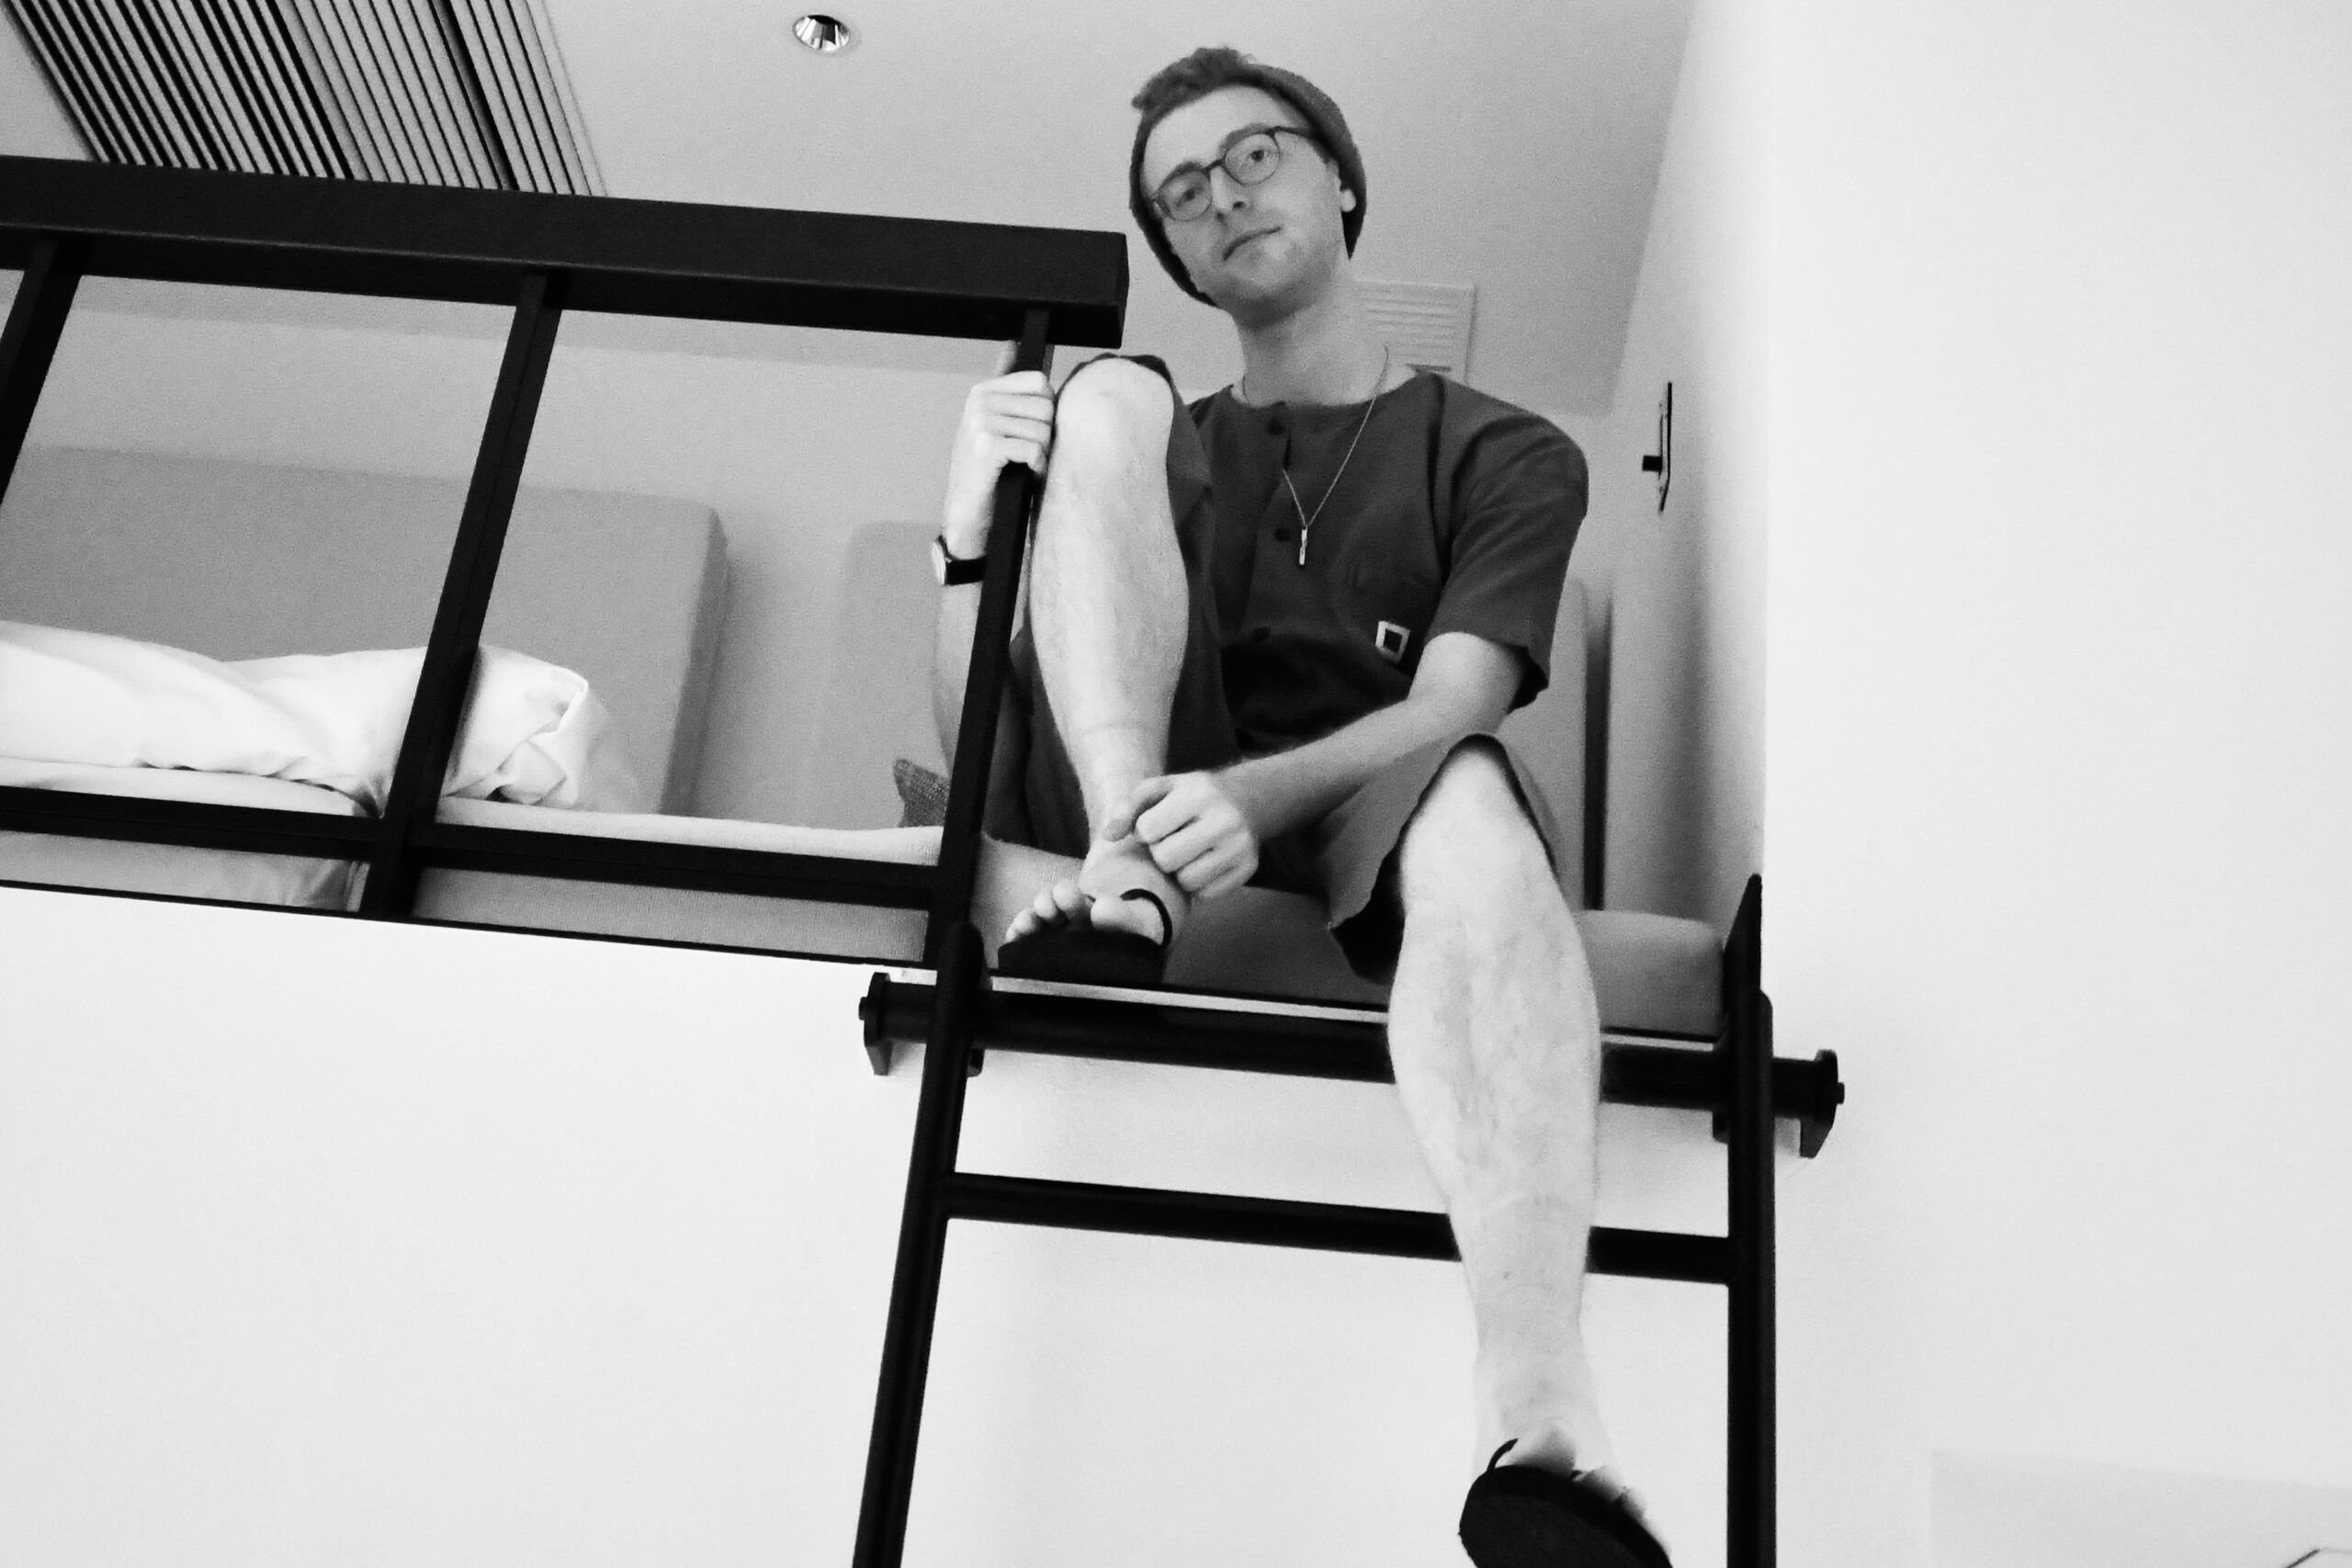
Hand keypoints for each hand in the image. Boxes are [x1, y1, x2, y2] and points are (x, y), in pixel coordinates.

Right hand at [942, 344, 1053, 555]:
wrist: (967, 514)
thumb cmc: (988, 472)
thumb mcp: (994, 424)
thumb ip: (1006, 389)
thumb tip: (1011, 343)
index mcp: (983, 391)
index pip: (1040, 382)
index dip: (1047, 410)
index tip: (1032, 430)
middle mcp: (979, 403)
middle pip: (1046, 406)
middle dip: (1046, 435)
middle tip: (1028, 454)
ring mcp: (981, 423)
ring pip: (1043, 430)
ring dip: (1041, 454)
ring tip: (1024, 465)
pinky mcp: (987, 447)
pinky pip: (1034, 449)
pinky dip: (1036, 466)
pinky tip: (1024, 473)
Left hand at [1105, 770, 1260, 899]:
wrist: (1247, 799)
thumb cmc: (1191, 796)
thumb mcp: (1160, 789)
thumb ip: (1128, 808)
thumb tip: (1108, 837)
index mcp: (1199, 793)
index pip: (1148, 830)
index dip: (1145, 831)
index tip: (1157, 824)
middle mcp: (1225, 820)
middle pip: (1166, 859)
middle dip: (1162, 853)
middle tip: (1173, 840)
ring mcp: (1240, 847)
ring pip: (1187, 881)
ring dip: (1180, 871)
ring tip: (1189, 852)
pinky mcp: (1248, 869)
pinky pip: (1206, 894)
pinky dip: (1198, 884)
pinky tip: (1204, 862)